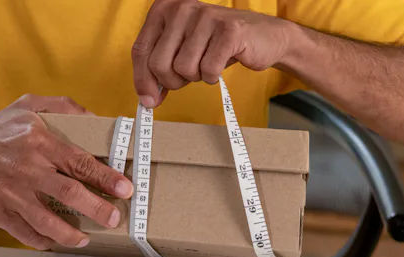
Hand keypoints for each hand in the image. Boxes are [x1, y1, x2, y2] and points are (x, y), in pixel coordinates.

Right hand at [0, 94, 132, 249]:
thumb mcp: (26, 106)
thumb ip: (63, 106)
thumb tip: (94, 117)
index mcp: (38, 141)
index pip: (78, 161)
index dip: (105, 176)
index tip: (124, 188)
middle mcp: (27, 168)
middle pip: (69, 193)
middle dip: (96, 208)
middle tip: (113, 217)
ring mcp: (12, 193)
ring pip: (47, 220)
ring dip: (70, 233)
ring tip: (85, 237)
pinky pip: (24, 232)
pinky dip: (41, 240)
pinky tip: (54, 241)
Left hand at [132, 0, 303, 106]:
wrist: (262, 37)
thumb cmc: (216, 44)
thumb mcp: (181, 51)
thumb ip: (159, 70)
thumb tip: (147, 99)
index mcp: (164, 9)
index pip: (141, 50)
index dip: (142, 79)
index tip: (148, 100)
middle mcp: (182, 8)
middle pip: (158, 63)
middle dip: (172, 81)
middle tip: (187, 78)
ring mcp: (206, 17)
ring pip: (183, 68)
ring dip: (196, 77)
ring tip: (207, 64)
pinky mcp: (229, 30)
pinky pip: (208, 70)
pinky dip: (213, 76)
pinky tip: (220, 64)